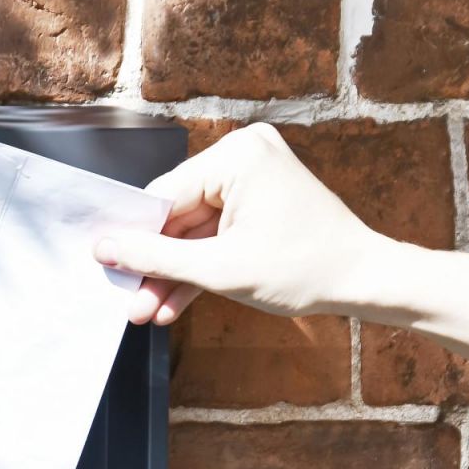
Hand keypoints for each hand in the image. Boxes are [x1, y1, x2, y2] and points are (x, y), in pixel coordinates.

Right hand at [95, 122, 389, 325]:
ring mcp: (251, 180)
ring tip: (148, 312)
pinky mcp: (257, 203)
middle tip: (130, 302)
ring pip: (193, 233)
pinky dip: (198, 268)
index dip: (133, 237)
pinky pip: (214, 236)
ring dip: (173, 275)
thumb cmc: (305, 269)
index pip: (163, 197)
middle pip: (176, 216)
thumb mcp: (217, 268)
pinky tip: (172, 303)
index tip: (106, 267)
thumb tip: (104, 248)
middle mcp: (243, 156)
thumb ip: (154, 256)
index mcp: (236, 156)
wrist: (365, 282)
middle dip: (155, 266)